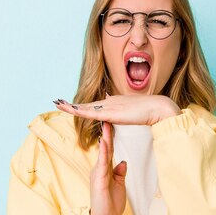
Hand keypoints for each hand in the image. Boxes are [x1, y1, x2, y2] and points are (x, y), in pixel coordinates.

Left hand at [54, 94, 181, 125]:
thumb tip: (121, 113)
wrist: (157, 107)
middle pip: (87, 104)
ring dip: (71, 106)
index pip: (95, 105)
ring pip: (86, 107)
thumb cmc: (150, 111)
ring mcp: (109, 106)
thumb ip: (125, 112)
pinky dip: (79, 111)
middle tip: (58, 101)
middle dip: (72, 104)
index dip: (83, 106)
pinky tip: (70, 109)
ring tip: (58, 103)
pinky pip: (91, 113)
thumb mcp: (133, 111)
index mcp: (114, 102)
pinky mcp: (111, 113)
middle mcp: (109, 102)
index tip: (72, 105)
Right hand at [89, 121, 126, 214]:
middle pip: (105, 148)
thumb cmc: (111, 203)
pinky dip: (104, 152)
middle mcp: (99, 168)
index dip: (111, 137)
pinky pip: (102, 163)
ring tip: (107, 124)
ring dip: (105, 138)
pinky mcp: (98, 179)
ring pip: (102, 153)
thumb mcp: (119, 185)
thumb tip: (123, 162)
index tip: (114, 124)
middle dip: (107, 132)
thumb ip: (120, 173)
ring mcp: (97, 173)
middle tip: (109, 116)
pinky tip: (105, 142)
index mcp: (104, 169)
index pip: (109, 150)